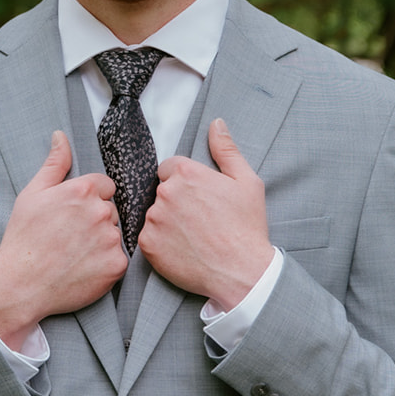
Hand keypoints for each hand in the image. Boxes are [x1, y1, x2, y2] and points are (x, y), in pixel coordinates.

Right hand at [0, 131, 126, 347]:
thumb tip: (61, 136)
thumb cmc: (24, 238)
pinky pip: (119, 258)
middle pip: (111, 210)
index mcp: (83, 190)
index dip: (89, 200)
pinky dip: (106, 264)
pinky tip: (84, 268)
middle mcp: (101, 212)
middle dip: (96, 220)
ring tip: (75, 253)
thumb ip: (54, 163)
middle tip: (70, 237)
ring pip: (115, 234)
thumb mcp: (32, 194)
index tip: (72, 216)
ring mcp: (111, 239)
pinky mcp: (117, 265)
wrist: (20, 284)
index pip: (105, 186)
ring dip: (101, 242)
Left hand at [138, 118, 274, 308]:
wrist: (241, 271)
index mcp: (187, 173)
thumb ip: (226, 150)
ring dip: (166, 222)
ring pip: (153, 214)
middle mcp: (166, 193)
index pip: (170, 168)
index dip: (185, 183)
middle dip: (176, 202)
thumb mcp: (247, 182)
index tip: (199, 199)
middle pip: (161, 191)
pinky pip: (147, 237)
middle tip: (199, 220)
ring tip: (192, 237)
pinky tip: (182, 249)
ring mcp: (154, 219)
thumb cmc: (246, 227)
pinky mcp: (147, 244)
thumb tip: (216, 124)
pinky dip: (160, 243)